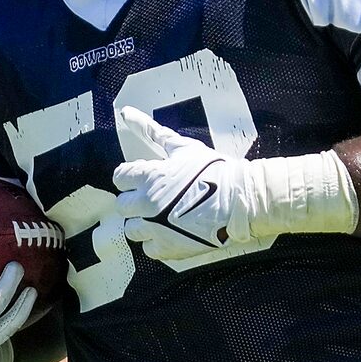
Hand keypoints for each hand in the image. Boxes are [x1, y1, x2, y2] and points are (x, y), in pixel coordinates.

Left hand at [110, 104, 354, 268]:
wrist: (241, 201)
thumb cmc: (214, 170)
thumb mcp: (183, 147)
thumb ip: (152, 131)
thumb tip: (126, 112)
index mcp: (148, 177)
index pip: (120, 178)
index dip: (132, 178)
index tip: (146, 179)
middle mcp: (145, 204)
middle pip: (123, 206)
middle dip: (136, 201)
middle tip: (156, 199)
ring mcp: (154, 229)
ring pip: (132, 230)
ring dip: (143, 223)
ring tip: (163, 217)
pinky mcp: (167, 248)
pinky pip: (148, 249)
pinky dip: (157, 242)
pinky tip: (171, 232)